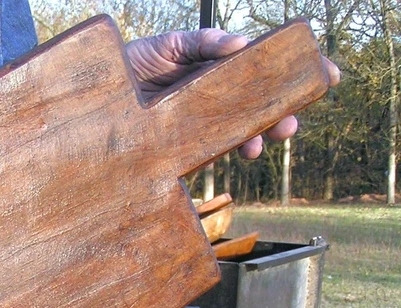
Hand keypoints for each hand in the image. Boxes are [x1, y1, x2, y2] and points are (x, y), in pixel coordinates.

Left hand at [125, 29, 340, 158]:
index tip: (328, 76)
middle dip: (281, 114)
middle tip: (293, 122)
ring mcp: (199, 122)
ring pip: (239, 131)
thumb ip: (204, 43)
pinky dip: (230, 151)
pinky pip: (210, 150)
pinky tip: (244, 150)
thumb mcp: (169, 45)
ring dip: (259, 135)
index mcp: (217, 69)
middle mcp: (213, 98)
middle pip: (257, 106)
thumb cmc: (132, 63)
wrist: (94, 95)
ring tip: (270, 138)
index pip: (262, 72)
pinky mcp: (180, 144)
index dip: (294, 75)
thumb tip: (241, 44)